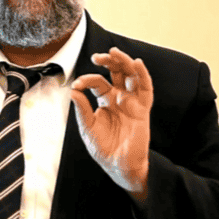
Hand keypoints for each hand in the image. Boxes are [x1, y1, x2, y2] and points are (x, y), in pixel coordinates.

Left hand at [70, 47, 153, 203]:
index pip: (97, 82)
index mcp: (105, 100)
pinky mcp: (142, 109)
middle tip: (98, 57)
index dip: (87, 80)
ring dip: (124, 62)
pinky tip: (137, 63)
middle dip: (108, 61)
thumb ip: (82, 109)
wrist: (118, 165)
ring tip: (114, 53)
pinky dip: (143, 75)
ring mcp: (132, 101)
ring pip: (131, 75)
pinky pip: (145, 89)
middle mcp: (119, 97)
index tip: (77, 85)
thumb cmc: (103, 147)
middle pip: (116, 72)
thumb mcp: (88, 128)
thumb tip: (73, 91)